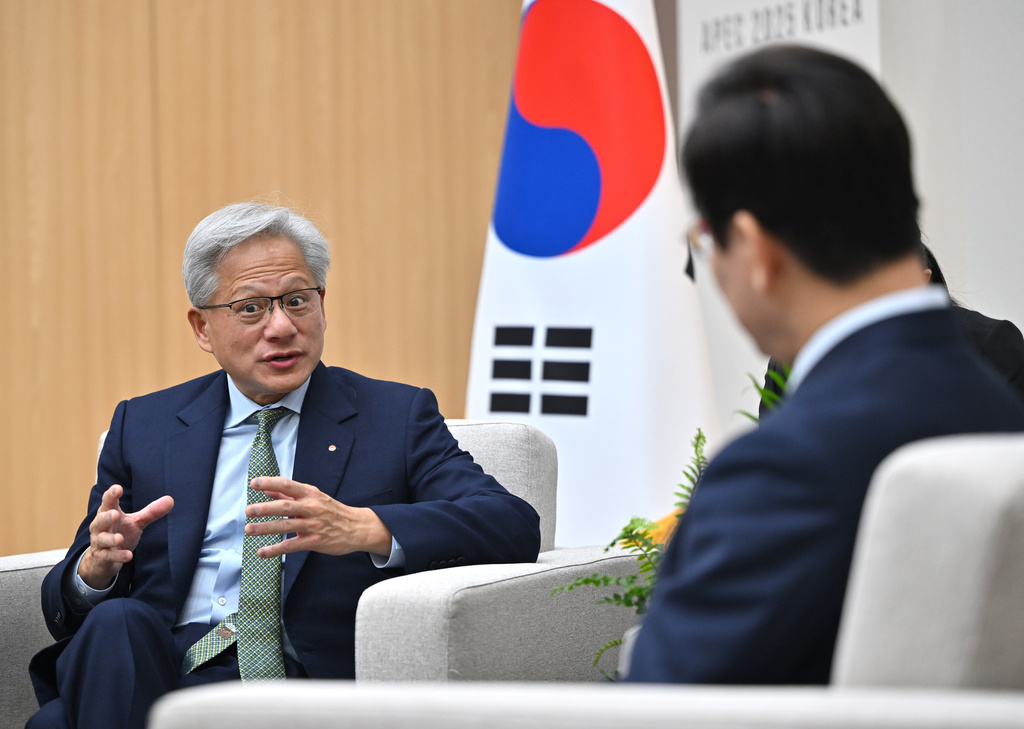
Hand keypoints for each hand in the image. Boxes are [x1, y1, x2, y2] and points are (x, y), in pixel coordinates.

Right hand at [78, 485, 173, 589]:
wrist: (103, 558)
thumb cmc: (120, 533)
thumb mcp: (136, 522)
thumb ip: (150, 512)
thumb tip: (170, 499)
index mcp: (109, 513)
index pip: (108, 502)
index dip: (111, 495)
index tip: (117, 488)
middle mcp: (100, 526)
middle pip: (100, 520)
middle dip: (106, 517)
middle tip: (114, 514)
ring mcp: (99, 542)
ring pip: (101, 539)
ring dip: (110, 539)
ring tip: (119, 538)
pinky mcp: (101, 557)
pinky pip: (108, 556)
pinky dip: (118, 556)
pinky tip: (128, 556)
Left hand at [245, 477, 392, 558]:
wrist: (356, 528)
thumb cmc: (332, 511)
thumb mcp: (314, 497)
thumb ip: (289, 494)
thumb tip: (268, 490)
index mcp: (310, 494)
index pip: (288, 485)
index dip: (270, 483)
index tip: (254, 483)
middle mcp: (311, 508)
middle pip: (285, 506)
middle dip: (265, 508)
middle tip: (248, 510)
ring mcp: (313, 525)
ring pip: (286, 526)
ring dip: (266, 528)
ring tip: (249, 529)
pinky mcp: (314, 542)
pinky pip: (291, 546)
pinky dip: (275, 549)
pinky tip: (262, 552)